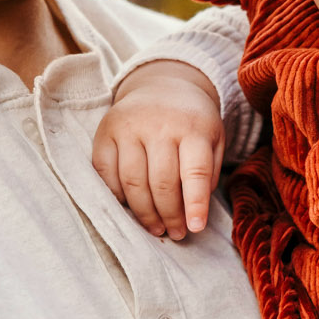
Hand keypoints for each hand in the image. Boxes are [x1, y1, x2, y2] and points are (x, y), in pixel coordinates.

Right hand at [91, 62, 224, 240]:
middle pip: (162, 183)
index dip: (195, 204)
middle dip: (170, 216)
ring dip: (144, 213)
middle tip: (176, 233)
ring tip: (156, 227)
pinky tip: (129, 207)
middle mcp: (160, 125)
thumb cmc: (191, 122)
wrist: (161, 84)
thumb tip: (193, 210)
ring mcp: (129, 127)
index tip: (195, 228)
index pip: (195, 172)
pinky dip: (116, 196)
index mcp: (194, 127)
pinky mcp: (105, 132)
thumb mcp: (214, 139)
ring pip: (133, 182)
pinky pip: (105, 173)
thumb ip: (210, 172)